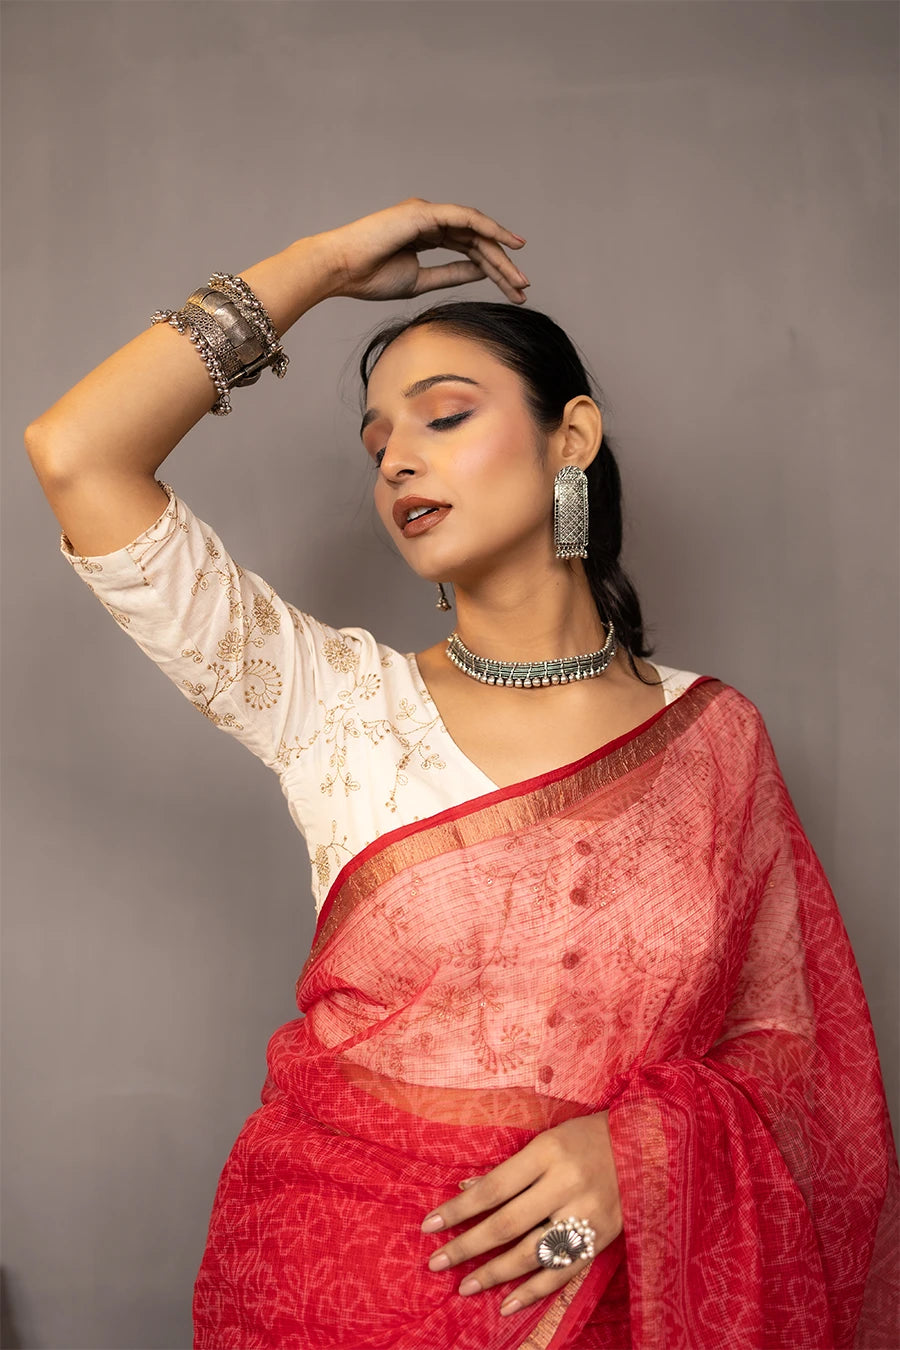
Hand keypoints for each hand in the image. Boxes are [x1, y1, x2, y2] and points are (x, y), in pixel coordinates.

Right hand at [315, 196, 530, 304]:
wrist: (342, 270)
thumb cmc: (370, 277)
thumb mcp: (421, 281)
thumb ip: (451, 274)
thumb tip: (481, 273)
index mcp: (426, 235)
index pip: (469, 250)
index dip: (493, 270)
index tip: (513, 291)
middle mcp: (430, 221)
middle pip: (477, 241)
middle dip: (503, 266)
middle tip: (523, 288)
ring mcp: (428, 214)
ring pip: (476, 230)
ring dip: (501, 253)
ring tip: (520, 277)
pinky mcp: (426, 213)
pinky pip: (466, 219)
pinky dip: (489, 229)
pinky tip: (509, 244)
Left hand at [419, 1112, 622, 1317]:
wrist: (644, 1145)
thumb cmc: (585, 1138)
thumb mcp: (545, 1142)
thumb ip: (509, 1169)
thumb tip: (465, 1189)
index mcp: (548, 1153)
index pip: (493, 1188)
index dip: (459, 1210)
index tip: (429, 1226)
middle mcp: (566, 1184)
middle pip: (508, 1223)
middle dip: (468, 1246)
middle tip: (437, 1263)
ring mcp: (586, 1215)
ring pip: (533, 1253)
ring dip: (495, 1273)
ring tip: (465, 1287)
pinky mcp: (602, 1238)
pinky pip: (563, 1272)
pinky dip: (533, 1291)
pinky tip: (507, 1304)